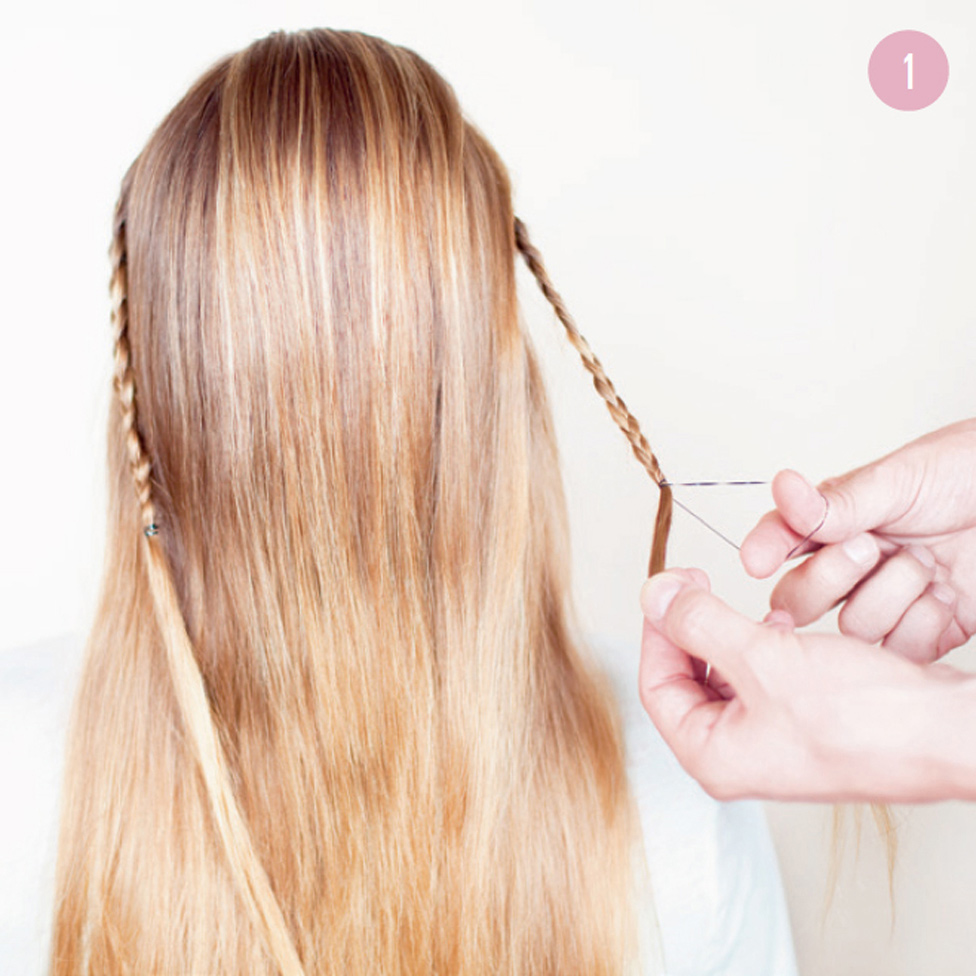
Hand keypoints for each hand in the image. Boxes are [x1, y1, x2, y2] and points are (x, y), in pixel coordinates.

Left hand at [638, 570, 975, 802]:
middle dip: (689, 628)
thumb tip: (654, 596)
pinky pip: (761, 678)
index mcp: (712, 756)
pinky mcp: (800, 724)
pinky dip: (761, 646)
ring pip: (724, 675)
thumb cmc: (868, 720)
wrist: (946, 734)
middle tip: (696, 584)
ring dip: (727, 633)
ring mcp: (769, 742)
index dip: (657, 628)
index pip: (655, 684)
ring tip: (742, 605)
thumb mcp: (766, 659)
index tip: (668, 587)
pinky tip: (782, 625)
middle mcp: (736, 755)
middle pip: (685, 679)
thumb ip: (700, 624)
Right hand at [740, 420, 975, 661]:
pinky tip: (946, 597)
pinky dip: (923, 626)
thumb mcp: (901, 479)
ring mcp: (890, 600)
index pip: (784, 537)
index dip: (764, 549)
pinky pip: (900, 650)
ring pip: (851, 629)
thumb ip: (839, 501)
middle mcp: (857, 564)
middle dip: (828, 578)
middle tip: (868, 550)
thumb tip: (784, 492)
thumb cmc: (971, 473)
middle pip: (799, 598)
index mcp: (840, 520)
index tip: (756, 559)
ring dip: (889, 598)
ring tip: (926, 568)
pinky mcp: (928, 631)